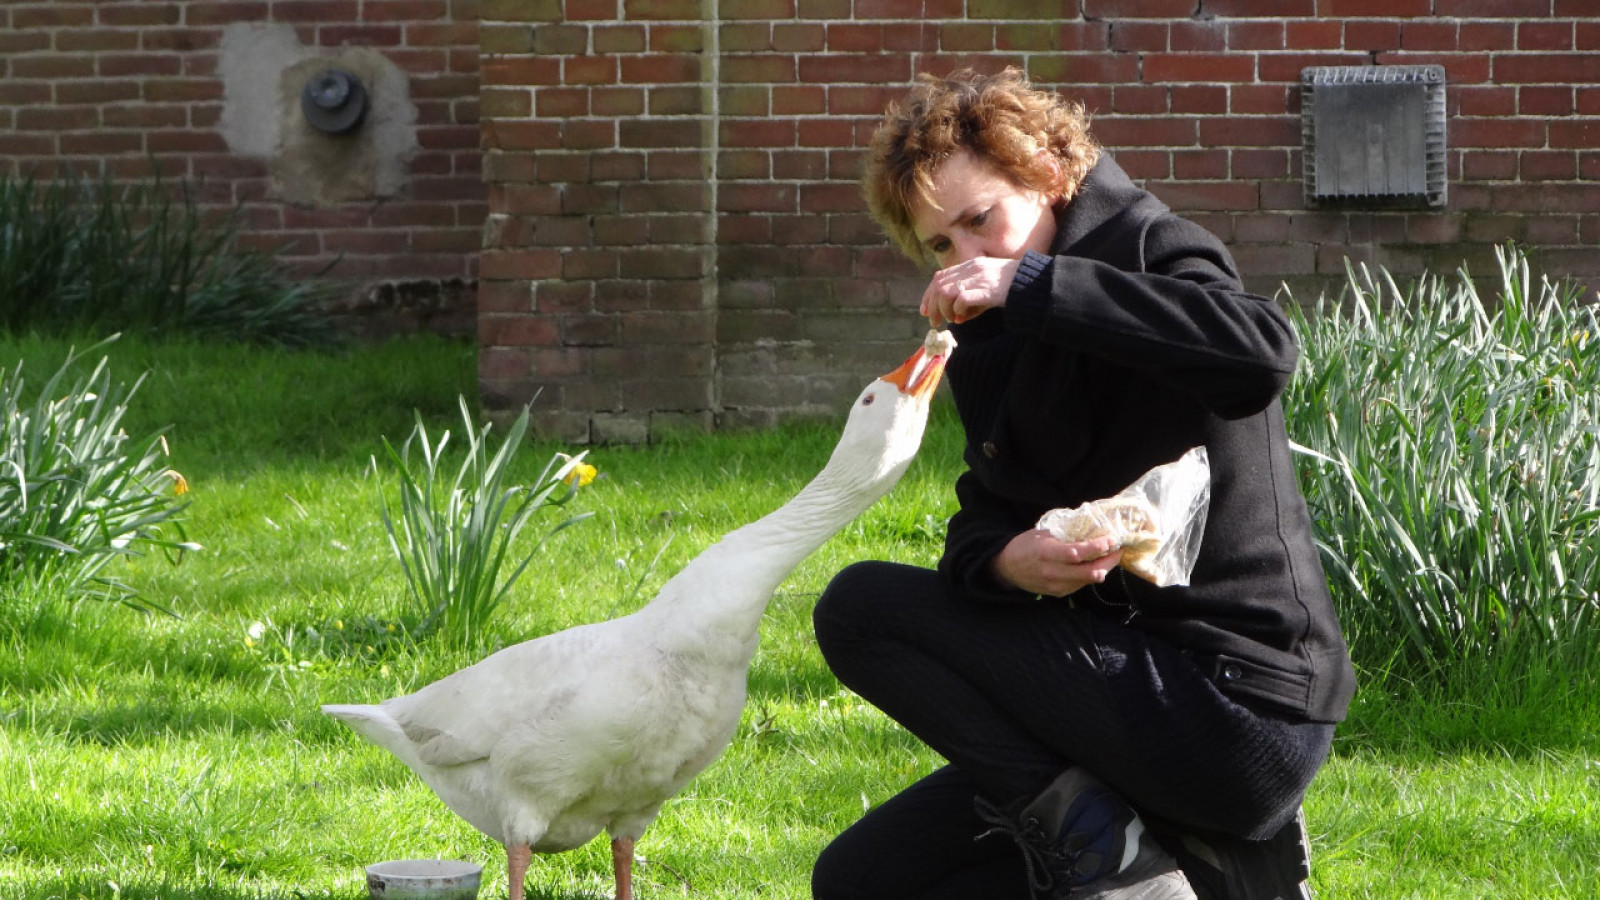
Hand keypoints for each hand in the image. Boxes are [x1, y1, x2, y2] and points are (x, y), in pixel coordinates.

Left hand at [921, 257, 1020, 327]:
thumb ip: (971, 302)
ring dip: (944, 309)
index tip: (925, 311)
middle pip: (939, 285)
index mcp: (970, 265)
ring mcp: (979, 278)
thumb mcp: (987, 290)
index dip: (928, 294)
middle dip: (932, 305)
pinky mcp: (986, 290)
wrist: (1034, 283)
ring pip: (946, 291)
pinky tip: (963, 318)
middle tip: (934, 322)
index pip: (940, 277)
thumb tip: (957, 319)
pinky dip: (958, 310)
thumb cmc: (1012, 288)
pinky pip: (961, 299)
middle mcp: (972, 269)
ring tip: (952, 320)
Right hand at [989, 530, 1121, 597]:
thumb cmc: (1026, 546)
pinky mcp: (1058, 593)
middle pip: (1089, 571)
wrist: (1007, 567)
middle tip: (1118, 550)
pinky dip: (1090, 575)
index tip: (1111, 540)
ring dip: (1103, 569)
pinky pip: (1080, 585)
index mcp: (1048, 553)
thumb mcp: (1043, 534)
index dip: (1098, 548)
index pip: (1079, 553)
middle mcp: (1053, 572)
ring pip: (1088, 580)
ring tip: (1111, 557)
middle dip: (1108, 561)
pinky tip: (1095, 566)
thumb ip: (1065, 535)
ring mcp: (1056, 585)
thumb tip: (1091, 530)